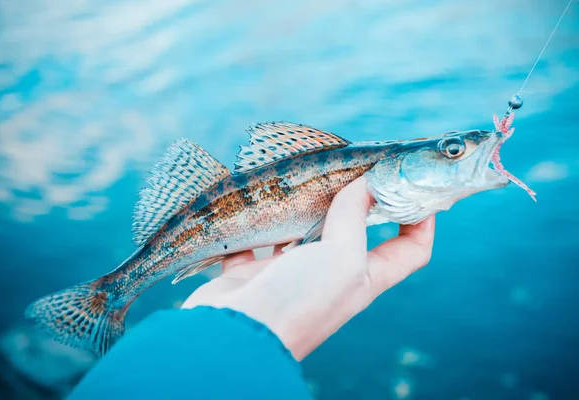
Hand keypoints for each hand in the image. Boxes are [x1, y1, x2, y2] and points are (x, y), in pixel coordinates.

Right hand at [182, 177, 434, 359]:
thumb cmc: (300, 300)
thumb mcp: (342, 258)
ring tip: (306, 174)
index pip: (410, 251)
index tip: (414, 187)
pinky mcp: (254, 270)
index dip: (421, 222)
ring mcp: (291, 272)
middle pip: (355, 233)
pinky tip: (260, 197)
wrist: (236, 332)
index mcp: (364, 278)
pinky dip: (259, 220)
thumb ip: (354, 218)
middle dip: (359, 200)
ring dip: (306, 206)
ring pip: (305, 231)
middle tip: (354, 167)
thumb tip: (365, 183)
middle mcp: (331, 275)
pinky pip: (259, 238)